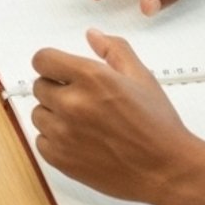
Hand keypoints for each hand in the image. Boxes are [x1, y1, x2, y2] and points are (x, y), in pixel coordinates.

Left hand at [30, 30, 204, 203]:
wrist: (166, 169)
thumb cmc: (157, 125)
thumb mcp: (141, 77)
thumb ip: (114, 50)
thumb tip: (91, 35)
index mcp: (91, 78)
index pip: (42, 59)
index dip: (53, 64)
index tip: (62, 72)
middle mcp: (72, 103)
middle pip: (40, 86)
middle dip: (58, 90)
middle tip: (84, 101)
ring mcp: (63, 133)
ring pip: (38, 114)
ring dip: (54, 115)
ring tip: (84, 123)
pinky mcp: (59, 159)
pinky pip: (40, 141)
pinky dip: (54, 141)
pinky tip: (80, 141)